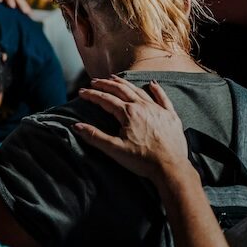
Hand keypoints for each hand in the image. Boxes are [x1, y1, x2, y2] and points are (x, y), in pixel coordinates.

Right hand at [73, 77, 189, 184]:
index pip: (105, 100)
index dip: (92, 95)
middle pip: (121, 90)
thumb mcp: (115, 150)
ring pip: (138, 91)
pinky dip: (157, 90)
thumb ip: (95, 136)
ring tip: (114, 78)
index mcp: (128, 113)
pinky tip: (152, 84)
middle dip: (106, 84)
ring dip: (125, 83)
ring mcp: (157, 110)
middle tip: (95, 81)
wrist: (171, 168)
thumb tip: (76, 126)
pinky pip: (163, 98)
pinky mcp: (171, 116)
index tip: (81, 92)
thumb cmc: (142, 160)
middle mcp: (142, 106)